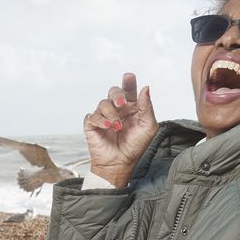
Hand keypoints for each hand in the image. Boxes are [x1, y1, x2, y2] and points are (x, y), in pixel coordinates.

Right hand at [83, 73, 157, 187]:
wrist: (120, 163)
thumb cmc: (135, 146)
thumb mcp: (148, 127)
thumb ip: (147, 107)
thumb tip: (145, 87)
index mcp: (131, 107)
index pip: (129, 89)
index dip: (128, 82)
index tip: (129, 76)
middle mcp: (116, 109)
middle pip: (113, 90)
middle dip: (117, 94)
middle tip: (121, 103)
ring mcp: (103, 116)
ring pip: (103, 103)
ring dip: (111, 114)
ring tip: (118, 127)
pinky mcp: (92, 124)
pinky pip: (93, 116)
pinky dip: (101, 121)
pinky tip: (108, 128)